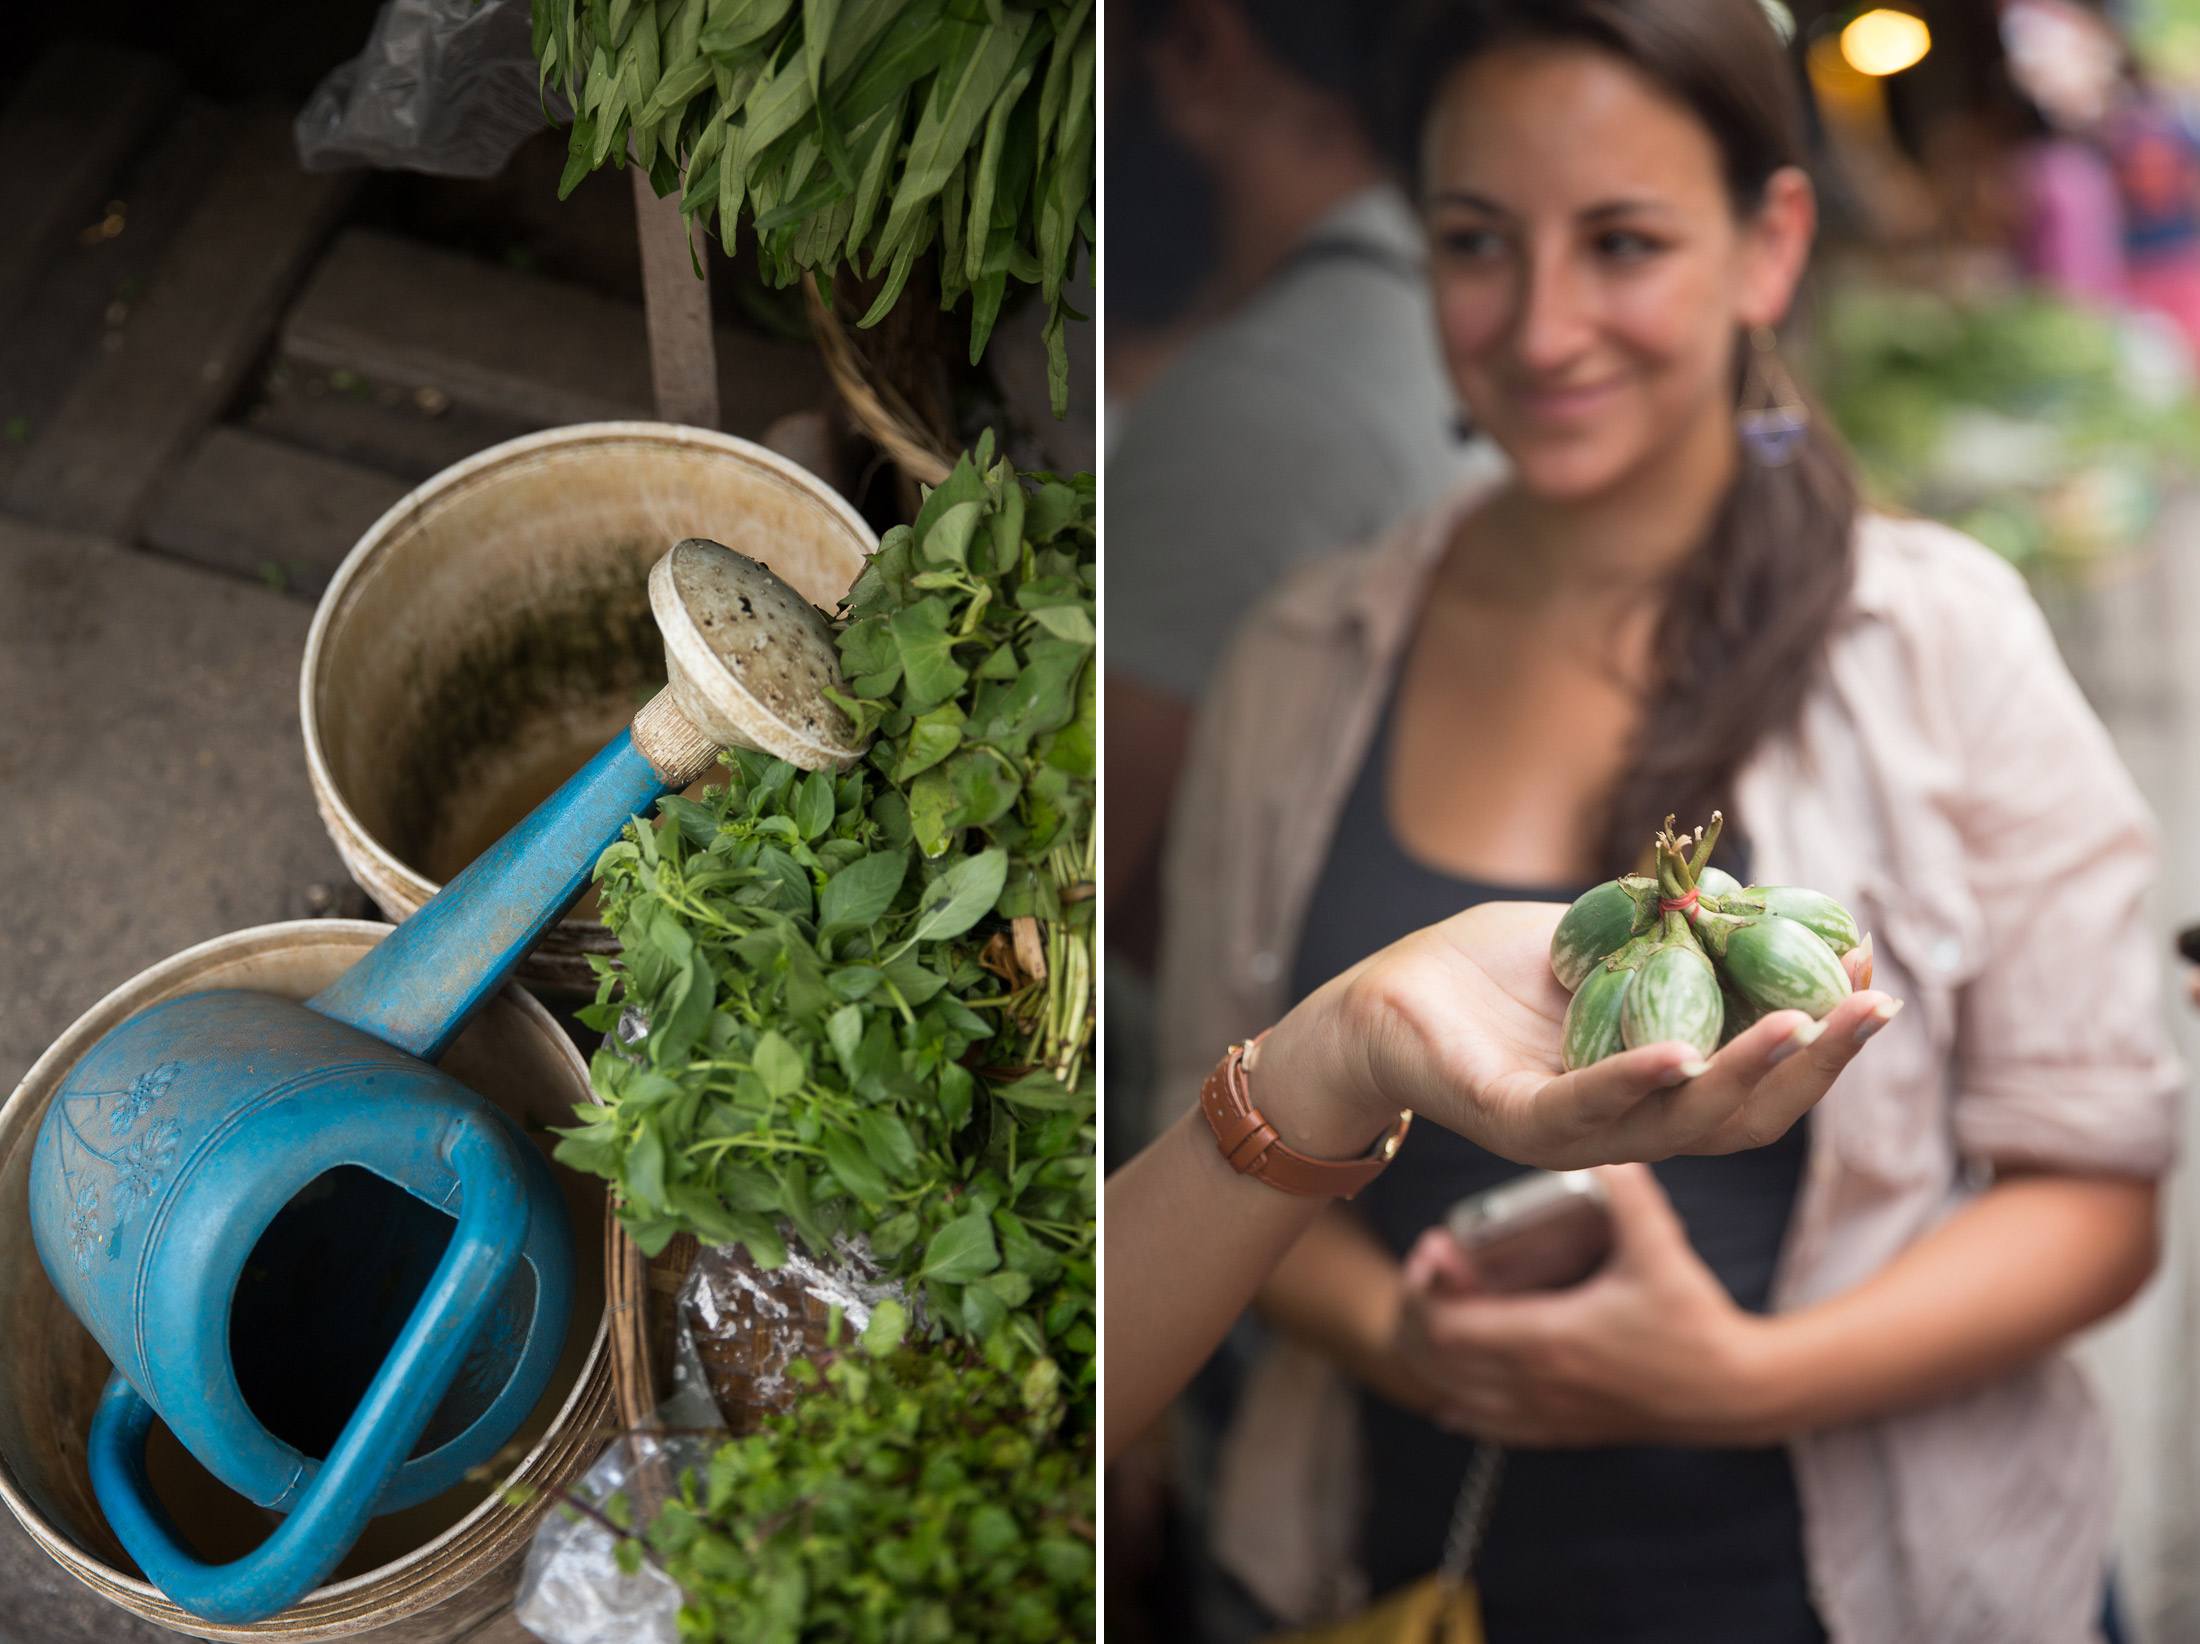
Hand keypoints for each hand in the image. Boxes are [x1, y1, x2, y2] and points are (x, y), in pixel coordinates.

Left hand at [1254, 901, 1896, 1169]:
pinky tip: (1686, 1052)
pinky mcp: (1509, 1119)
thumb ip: (1662, 930)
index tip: (1873, 978)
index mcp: (1649, 1085)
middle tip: (1875, 1005)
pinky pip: (1582, 1110)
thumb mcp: (1590, 937)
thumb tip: (1747, 895)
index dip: (1821, 1038)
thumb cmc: (1479, 974)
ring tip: (1808, 1024)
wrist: (1372, 1002)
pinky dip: (1637, 1080)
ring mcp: (1569, 1131)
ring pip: (1679, 1121)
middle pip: (1743, 1113)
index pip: (1756, 1078)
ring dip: (1750, 1073)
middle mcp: (1621, 1121)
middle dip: (1818, 1063)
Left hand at [1397, 1164, 1777, 1446]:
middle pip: (1434, 1361)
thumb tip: (1604, 1149)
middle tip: (1433, 1273)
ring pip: (1455, 1396)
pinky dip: (1462, 1404)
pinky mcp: (1565, 1432)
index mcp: (1546, 1340)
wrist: (1736, 1393)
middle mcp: (1535, 1384)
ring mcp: (1547, 1414)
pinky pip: (1491, 1428)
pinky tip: (1455, 1393)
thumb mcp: (1659, 1247)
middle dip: (1417, 1314)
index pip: (1445, 1325)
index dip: (1423, 1287)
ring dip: (1434, 1357)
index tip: (1437, 1248)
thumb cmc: (1696, 1322)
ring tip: (1444, 1313)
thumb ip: (1629, 1194)